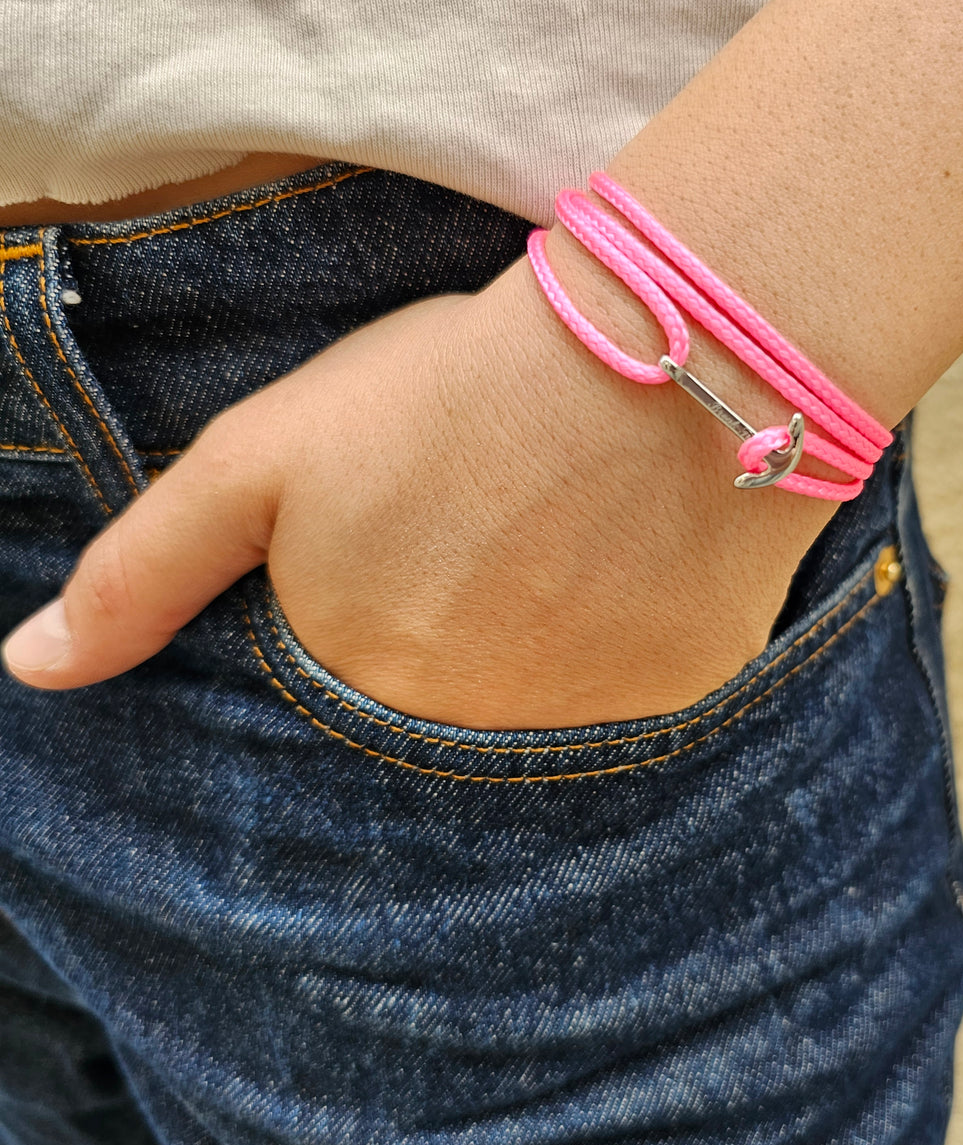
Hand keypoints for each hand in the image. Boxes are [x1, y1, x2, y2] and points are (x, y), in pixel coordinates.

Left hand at [0, 248, 837, 729]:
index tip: (409, 562)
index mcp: (361, 687)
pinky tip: (634, 566)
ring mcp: (582, 732)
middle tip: (491, 542)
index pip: (337, 709)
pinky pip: (636, 699)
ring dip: (539, 648)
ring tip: (561, 545)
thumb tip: (35, 669)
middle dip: (450, 639)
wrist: (649, 362)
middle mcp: (467, 740)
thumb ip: (140, 573)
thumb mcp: (260, 462)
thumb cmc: (444, 397)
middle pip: (438, 719)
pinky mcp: (675, 698)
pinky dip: (627, 646)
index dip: (371, 624)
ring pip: (537, 715)